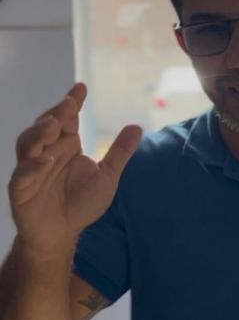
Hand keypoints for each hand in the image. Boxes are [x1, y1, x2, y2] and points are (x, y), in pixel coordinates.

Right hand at [9, 83, 141, 253]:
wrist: (63, 232)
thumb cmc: (82, 202)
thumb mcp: (107, 175)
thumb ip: (119, 152)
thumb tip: (137, 126)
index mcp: (65, 145)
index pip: (66, 118)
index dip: (71, 103)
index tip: (81, 87)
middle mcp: (46, 152)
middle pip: (45, 126)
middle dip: (56, 113)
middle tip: (68, 103)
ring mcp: (31, 168)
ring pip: (28, 144)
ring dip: (39, 133)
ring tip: (55, 125)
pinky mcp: (21, 188)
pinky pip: (23, 174)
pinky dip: (33, 166)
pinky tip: (48, 161)